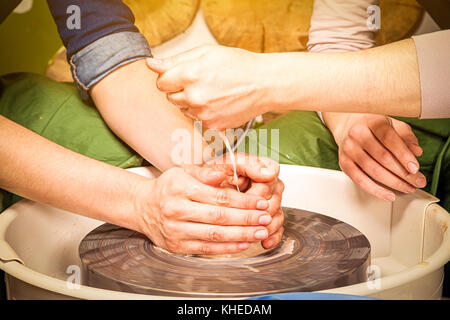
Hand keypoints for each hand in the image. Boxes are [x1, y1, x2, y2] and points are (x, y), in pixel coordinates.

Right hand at [134, 154, 282, 253]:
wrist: (143, 207)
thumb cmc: (168, 188)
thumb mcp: (184, 171)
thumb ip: (207, 171)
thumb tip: (226, 172)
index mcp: (181, 188)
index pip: (219, 197)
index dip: (243, 202)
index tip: (260, 203)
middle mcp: (177, 210)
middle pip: (219, 217)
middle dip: (247, 219)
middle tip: (266, 218)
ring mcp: (176, 230)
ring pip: (214, 235)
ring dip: (241, 235)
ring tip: (260, 232)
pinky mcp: (177, 246)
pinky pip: (206, 249)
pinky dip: (227, 248)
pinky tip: (243, 243)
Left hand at [146, 45, 271, 128]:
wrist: (264, 84)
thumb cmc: (239, 65)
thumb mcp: (206, 52)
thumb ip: (175, 60)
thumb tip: (152, 64)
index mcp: (190, 74)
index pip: (160, 82)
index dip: (169, 77)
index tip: (179, 75)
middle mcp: (194, 96)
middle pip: (170, 98)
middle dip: (179, 90)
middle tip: (199, 82)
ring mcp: (203, 113)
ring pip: (183, 109)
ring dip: (190, 102)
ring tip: (211, 92)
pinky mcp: (211, 125)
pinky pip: (196, 119)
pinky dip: (203, 112)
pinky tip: (217, 103)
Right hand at [330, 114, 425, 201]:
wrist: (347, 126)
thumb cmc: (373, 127)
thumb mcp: (393, 125)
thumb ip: (406, 137)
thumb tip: (417, 152)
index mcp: (371, 121)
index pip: (389, 139)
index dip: (403, 155)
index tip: (415, 168)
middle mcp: (357, 134)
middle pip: (382, 157)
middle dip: (403, 173)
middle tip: (417, 182)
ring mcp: (349, 149)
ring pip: (373, 170)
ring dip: (393, 183)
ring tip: (408, 188)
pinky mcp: (344, 163)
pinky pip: (360, 180)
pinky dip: (376, 190)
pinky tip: (389, 194)